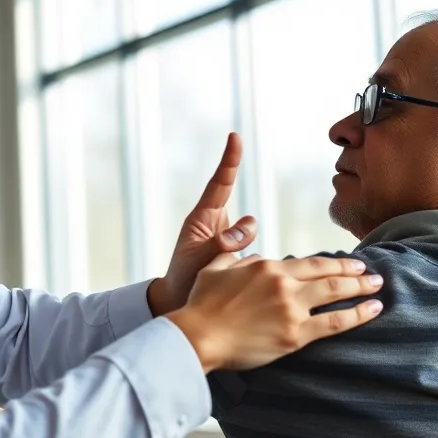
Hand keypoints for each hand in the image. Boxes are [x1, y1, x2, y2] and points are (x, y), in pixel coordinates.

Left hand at [148, 132, 256, 315]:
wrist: (181, 301)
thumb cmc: (184, 279)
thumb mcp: (199, 258)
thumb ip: (223, 241)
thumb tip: (248, 225)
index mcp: (202, 218)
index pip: (220, 184)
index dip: (229, 160)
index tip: (235, 136)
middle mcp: (218, 225)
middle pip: (245, 220)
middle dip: (242, 237)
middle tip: (221, 256)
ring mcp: (230, 241)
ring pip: (252, 239)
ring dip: (243, 256)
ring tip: (218, 277)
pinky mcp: (241, 256)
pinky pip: (256, 254)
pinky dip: (254, 266)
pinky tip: (234, 281)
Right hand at [166, 255, 383, 372]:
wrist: (198, 335)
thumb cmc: (201, 304)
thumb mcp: (216, 269)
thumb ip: (238, 259)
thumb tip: (255, 257)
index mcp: (267, 267)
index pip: (309, 263)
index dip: (333, 263)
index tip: (349, 264)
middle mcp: (284, 284)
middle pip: (329, 274)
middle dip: (354, 273)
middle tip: (371, 273)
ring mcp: (291, 309)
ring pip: (336, 294)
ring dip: (361, 289)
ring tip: (378, 287)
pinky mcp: (294, 335)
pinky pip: (333, 323)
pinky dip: (357, 315)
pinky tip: (373, 310)